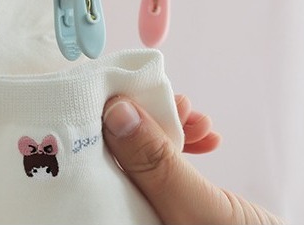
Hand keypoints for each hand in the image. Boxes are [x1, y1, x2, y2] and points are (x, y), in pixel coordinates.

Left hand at [103, 95, 281, 224]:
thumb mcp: (196, 208)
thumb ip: (155, 164)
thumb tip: (116, 112)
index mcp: (116, 224)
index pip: (95, 170)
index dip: (107, 126)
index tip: (125, 92)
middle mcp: (128, 221)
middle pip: (121, 160)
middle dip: (148, 124)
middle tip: (176, 104)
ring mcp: (152, 215)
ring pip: (149, 160)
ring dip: (173, 130)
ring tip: (200, 120)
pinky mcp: (178, 210)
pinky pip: (171, 171)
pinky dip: (188, 148)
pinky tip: (209, 137)